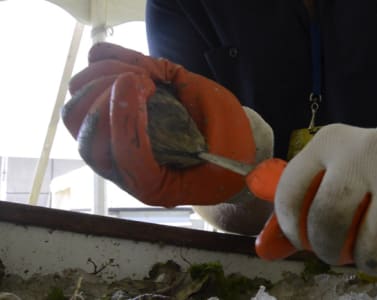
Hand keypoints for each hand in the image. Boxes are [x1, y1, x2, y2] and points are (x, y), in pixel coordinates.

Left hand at [63, 42, 271, 206]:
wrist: (222, 151)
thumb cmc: (226, 146)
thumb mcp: (226, 132)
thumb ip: (192, 105)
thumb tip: (147, 72)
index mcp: (153, 183)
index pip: (125, 157)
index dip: (128, 118)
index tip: (146, 83)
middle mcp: (121, 167)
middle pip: (86, 132)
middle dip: (109, 95)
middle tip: (147, 80)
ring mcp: (108, 142)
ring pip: (75, 109)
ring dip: (102, 79)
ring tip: (140, 73)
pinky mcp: (105, 118)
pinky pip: (84, 86)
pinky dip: (104, 65)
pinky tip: (135, 64)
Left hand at [248, 124, 376, 274]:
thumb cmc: (372, 184)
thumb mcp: (335, 181)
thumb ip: (300, 212)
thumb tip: (265, 250)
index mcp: (331, 141)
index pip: (291, 193)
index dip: (291, 229)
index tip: (303, 240)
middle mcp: (365, 149)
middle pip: (330, 217)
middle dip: (327, 249)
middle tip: (336, 254)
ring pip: (373, 243)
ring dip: (368, 261)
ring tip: (370, 253)